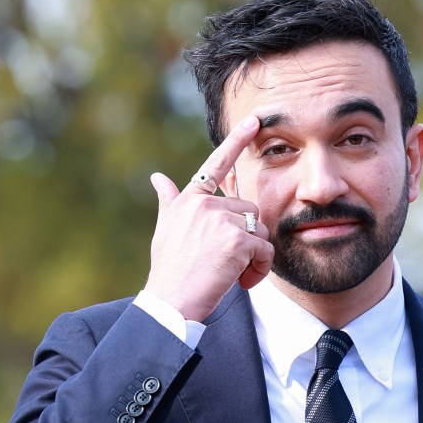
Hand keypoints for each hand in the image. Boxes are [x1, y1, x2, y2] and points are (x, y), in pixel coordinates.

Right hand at [146, 115, 273, 321]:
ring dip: (256, 257)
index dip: (236, 141)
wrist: (170, 301)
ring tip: (235, 275)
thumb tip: (157, 177)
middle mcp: (204, 204)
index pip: (216, 165)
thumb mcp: (165, 231)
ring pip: (261, 231)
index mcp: (189, 200)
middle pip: (250, 211)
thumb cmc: (168, 270)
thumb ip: (169, 201)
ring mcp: (221, 220)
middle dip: (248, 239)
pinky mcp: (237, 240)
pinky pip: (265, 250)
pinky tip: (242, 282)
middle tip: (232, 265)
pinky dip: (260, 270)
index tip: (255, 121)